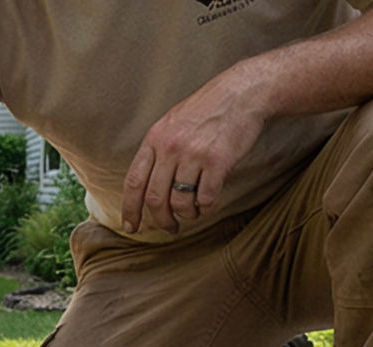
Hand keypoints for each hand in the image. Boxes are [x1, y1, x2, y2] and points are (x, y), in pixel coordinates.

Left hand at [121, 57, 275, 234]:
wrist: (242, 92)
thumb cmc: (208, 110)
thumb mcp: (173, 123)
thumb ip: (159, 150)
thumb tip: (147, 186)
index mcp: (155, 138)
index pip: (134, 181)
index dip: (130, 209)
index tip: (131, 227)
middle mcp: (170, 147)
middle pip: (155, 198)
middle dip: (161, 220)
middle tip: (170, 228)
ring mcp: (193, 154)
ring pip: (180, 202)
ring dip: (187, 215)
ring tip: (194, 212)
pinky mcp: (217, 161)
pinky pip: (205, 199)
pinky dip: (206, 209)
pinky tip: (209, 205)